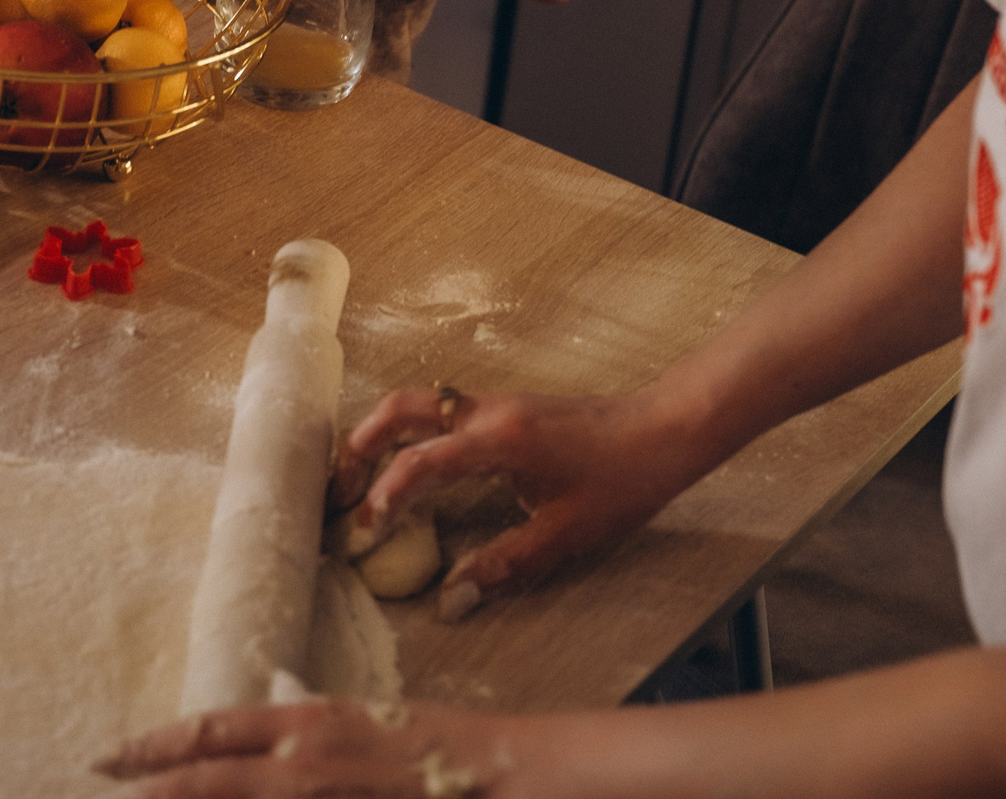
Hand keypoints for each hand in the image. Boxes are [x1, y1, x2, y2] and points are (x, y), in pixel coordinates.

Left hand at [99, 698, 502, 797]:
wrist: (498, 774)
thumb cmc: (433, 746)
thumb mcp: (357, 726)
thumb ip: (303, 738)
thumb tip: (259, 742)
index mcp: (306, 723)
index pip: (211, 731)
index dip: (154, 746)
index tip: (110, 757)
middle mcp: (300, 763)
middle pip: (202, 778)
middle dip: (148, 788)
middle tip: (106, 783)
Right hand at [331, 385, 704, 619]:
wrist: (668, 428)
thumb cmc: (623, 478)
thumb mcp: (564, 533)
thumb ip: (503, 565)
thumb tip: (451, 602)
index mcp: (499, 440)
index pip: (420, 462)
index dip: (384, 498)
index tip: (362, 533)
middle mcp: (488, 412)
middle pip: (401, 409)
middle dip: (359, 447)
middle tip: (338, 494)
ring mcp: (496, 404)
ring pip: (419, 403)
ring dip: (380, 434)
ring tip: (359, 481)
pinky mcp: (507, 409)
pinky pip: (443, 410)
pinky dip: (412, 432)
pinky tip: (410, 468)